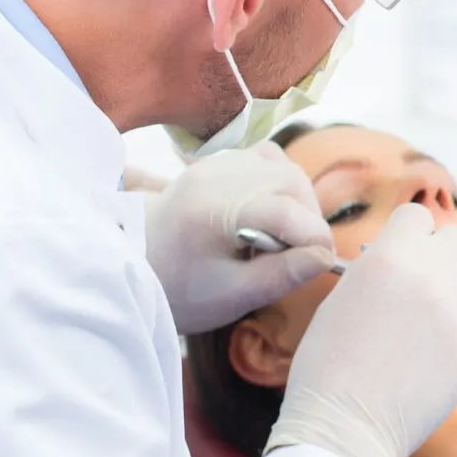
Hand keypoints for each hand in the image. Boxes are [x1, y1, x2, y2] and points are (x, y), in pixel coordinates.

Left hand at [143, 142, 340, 334]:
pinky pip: (266, 160)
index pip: (284, 210)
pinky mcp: (217, 163)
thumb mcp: (231, 296)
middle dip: (308, 216)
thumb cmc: (177, 289)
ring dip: (297, 199)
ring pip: (282, 166)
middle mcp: (215, 175)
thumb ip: (281, 275)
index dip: (315, 236)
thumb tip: (325, 256)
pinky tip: (270, 212)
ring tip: (284, 235)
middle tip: (302, 251)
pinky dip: (280, 185)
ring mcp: (216, 163)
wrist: (131, 265)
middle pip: (289, 180)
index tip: (324, 262)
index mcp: (213, 209)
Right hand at [267, 204, 456, 456]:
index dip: (414, 239)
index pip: (419, 217)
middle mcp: (430, 270)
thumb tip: (404, 255)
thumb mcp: (342, 298)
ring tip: (447, 319)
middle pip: (456, 240)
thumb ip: (378, 267)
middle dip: (443, 262)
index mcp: (388, 253)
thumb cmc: (329, 367)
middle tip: (426, 295)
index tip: (409, 262)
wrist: (345, 426)